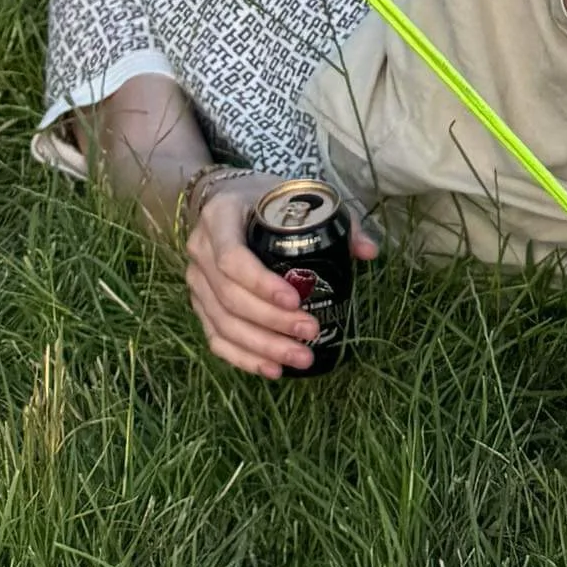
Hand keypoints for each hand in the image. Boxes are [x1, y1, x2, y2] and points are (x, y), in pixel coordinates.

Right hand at [182, 171, 380, 379]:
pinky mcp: (199, 304)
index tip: (295, 300)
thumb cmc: (269, 199)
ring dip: (262, 347)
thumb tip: (369, 252)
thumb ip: (336, 222)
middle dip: (272, 322)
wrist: (231, 200)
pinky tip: (272, 369)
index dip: (261, 284)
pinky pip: (215, 338)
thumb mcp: (299, 197)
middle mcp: (200, 250)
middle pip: (230, 297)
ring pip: (223, 324)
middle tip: (309, 333)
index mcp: (220, 216)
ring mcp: (196, 280)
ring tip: (300, 358)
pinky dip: (243, 358)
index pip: (232, 258)